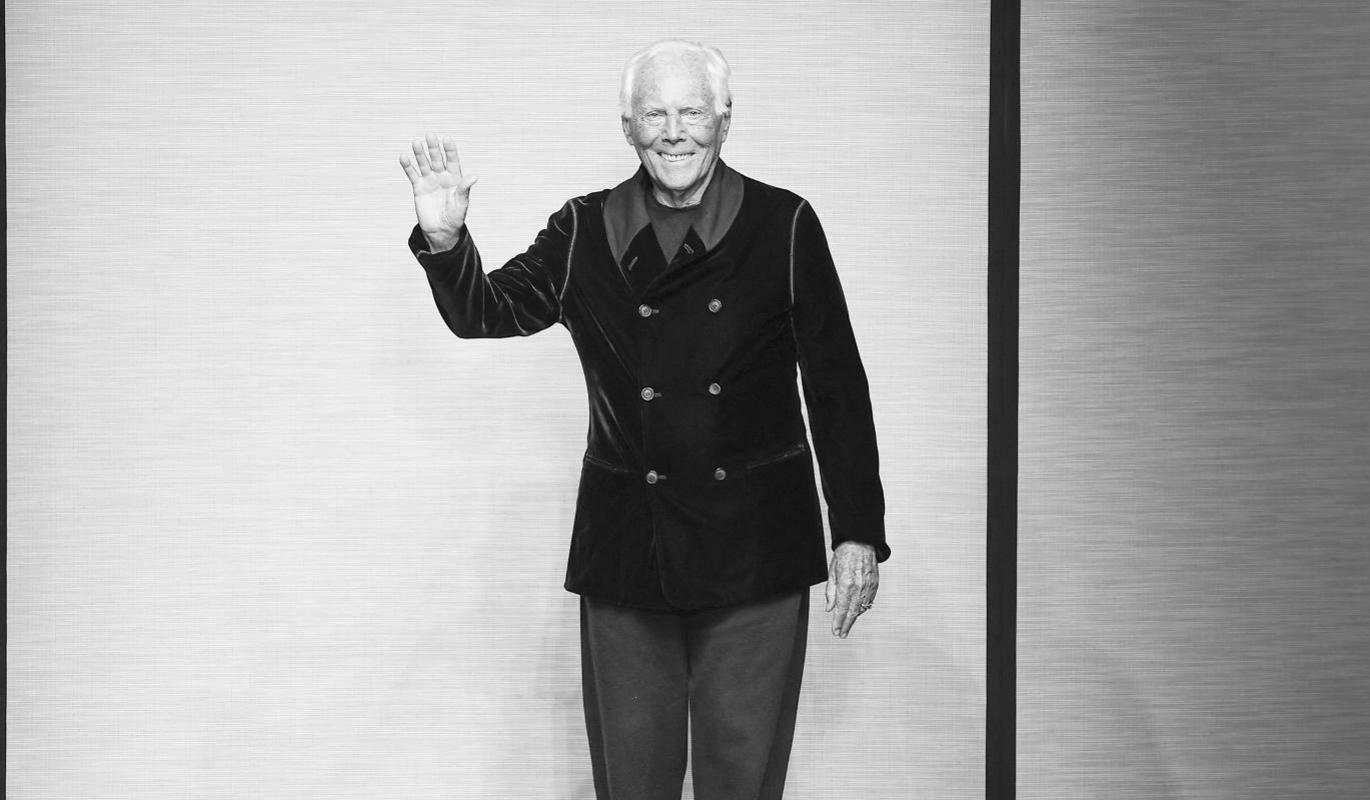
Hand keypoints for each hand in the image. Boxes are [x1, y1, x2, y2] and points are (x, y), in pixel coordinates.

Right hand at [399, 133, 477, 250]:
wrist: (441, 231)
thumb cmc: (455, 217)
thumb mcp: (461, 203)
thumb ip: (464, 189)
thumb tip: (474, 176)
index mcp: (454, 178)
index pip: (452, 160)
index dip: (450, 150)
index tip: (447, 138)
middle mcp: (441, 176)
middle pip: (437, 159)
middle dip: (434, 148)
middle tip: (430, 135)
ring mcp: (429, 181)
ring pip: (424, 164)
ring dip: (420, 153)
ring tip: (416, 142)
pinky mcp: (418, 187)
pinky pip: (412, 174)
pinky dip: (408, 166)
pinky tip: (404, 157)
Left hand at [825, 541, 878, 637]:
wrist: (860, 542)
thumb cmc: (844, 555)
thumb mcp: (832, 572)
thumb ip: (830, 592)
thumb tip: (830, 608)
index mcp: (846, 584)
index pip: (841, 609)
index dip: (838, 622)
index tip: (835, 631)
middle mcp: (858, 587)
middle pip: (852, 612)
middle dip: (846, 625)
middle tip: (841, 634)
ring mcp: (868, 586)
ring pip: (861, 608)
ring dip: (854, 618)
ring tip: (847, 625)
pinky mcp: (875, 584)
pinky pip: (869, 601)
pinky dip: (862, 608)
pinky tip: (857, 612)